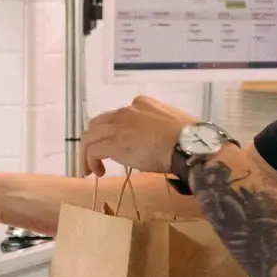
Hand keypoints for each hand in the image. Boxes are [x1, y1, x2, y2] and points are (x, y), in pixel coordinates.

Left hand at [80, 96, 195, 177]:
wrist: (189, 145)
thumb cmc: (188, 139)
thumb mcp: (172, 123)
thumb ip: (158, 128)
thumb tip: (157, 142)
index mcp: (142, 104)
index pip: (119, 115)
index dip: (115, 132)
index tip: (118, 147)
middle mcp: (126, 111)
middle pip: (99, 123)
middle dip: (95, 140)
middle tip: (98, 157)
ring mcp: (118, 125)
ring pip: (90, 136)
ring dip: (87, 153)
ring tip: (91, 169)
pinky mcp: (113, 142)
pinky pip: (92, 150)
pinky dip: (89, 161)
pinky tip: (96, 172)